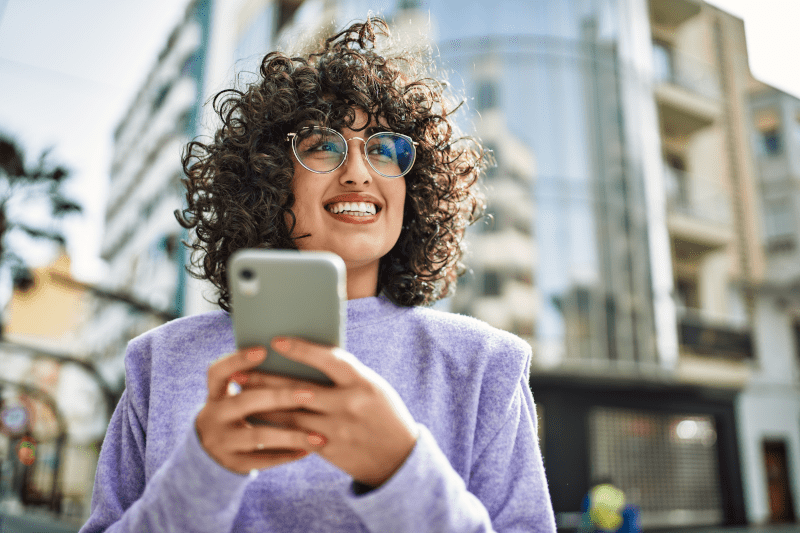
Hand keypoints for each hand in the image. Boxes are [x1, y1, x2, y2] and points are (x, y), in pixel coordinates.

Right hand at [195, 347, 325, 474]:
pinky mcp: (233, 464)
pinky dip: (288, 454)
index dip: (238, 360)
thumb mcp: (236, 398)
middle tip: (312, 394)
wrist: (211, 457)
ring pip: (258, 435)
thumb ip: (257, 383)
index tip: (264, 349)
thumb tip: (300, 360)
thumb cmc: (239, 415)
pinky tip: (310, 448)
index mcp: (216, 394)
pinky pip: (264, 460)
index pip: (219, 372)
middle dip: (280, 396)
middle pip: (245, 401)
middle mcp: (213, 416)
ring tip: (321, 435)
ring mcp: (221, 442)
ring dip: (292, 434)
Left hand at [244, 337, 418, 487]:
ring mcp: (337, 428)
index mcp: (362, 381)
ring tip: (241, 394)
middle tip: (240, 372)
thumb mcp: (372, 387)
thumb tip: (305, 360)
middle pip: (299, 389)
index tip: (276, 341)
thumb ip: (344, 375)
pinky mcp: (329, 448)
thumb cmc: (383, 412)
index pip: (328, 359)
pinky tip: (257, 419)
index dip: (302, 350)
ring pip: (291, 414)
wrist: (398, 457)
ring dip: (262, 404)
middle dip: (266, 380)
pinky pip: (295, 435)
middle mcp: (349, 404)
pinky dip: (274, 426)